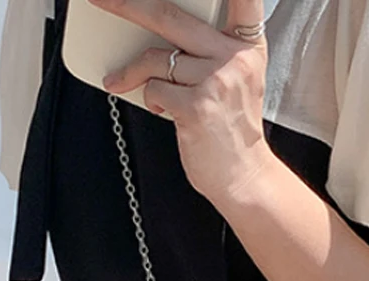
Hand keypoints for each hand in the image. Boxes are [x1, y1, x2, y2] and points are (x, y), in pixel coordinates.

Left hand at [89, 0, 276, 203]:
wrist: (243, 176)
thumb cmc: (230, 128)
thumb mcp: (234, 78)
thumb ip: (209, 48)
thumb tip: (155, 26)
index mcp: (247, 44)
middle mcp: (235, 57)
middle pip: (170, 15)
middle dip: (125, 5)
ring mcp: (217, 81)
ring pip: (155, 58)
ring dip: (131, 71)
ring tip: (120, 81)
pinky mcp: (197, 107)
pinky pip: (153, 87)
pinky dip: (147, 97)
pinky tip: (160, 109)